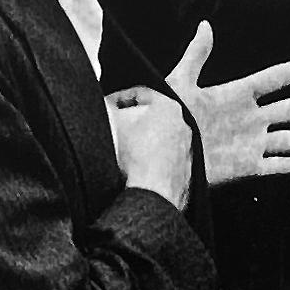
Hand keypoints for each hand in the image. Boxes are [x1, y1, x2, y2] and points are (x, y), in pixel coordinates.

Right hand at [107, 84, 194, 211]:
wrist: (150, 198)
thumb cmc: (135, 161)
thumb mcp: (111, 126)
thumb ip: (107, 109)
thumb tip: (103, 106)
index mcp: (168, 107)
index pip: (139, 92)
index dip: (117, 97)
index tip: (106, 106)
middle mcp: (183, 127)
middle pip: (152, 116)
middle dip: (131, 120)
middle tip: (113, 127)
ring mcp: (186, 152)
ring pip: (160, 139)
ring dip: (142, 142)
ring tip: (122, 151)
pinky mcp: (184, 174)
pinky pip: (164, 161)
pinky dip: (151, 162)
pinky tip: (135, 170)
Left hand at [166, 22, 289, 186]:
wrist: (156, 163)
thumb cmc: (163, 123)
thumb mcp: (177, 84)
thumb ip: (195, 56)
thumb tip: (205, 26)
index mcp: (235, 96)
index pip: (275, 78)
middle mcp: (248, 119)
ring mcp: (249, 145)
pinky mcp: (246, 169)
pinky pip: (279, 165)